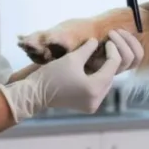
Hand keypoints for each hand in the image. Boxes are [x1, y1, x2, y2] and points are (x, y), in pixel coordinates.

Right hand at [0, 29, 143, 120]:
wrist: (35, 93)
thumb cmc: (52, 74)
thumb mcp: (73, 58)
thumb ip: (89, 48)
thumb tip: (97, 41)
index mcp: (94, 88)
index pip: (112, 66)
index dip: (112, 51)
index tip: (108, 41)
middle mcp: (96, 100)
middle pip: (110, 76)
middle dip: (110, 61)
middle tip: (107, 47)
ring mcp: (92, 105)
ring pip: (106, 83)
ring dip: (105, 70)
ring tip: (102, 56)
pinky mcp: (87, 107)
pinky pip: (99, 90)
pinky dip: (98, 79)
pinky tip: (95, 68)